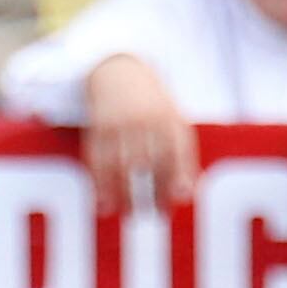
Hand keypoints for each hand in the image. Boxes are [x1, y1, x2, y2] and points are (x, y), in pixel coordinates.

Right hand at [79, 54, 195, 216]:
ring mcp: (119, 124)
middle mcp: (145, 121)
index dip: (176, 179)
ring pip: (121, 166)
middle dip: (148, 192)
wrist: (119, 72)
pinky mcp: (98, 128)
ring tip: (126, 213)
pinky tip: (103, 205)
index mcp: (169, 119)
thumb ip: (182, 155)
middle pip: (148, 163)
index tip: (175, 203)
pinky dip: (99, 186)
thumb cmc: (152, 107)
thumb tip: (188, 194)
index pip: (175, 154)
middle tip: (149, 216)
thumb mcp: (173, 122)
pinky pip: (98, 162)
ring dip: (123, 194)